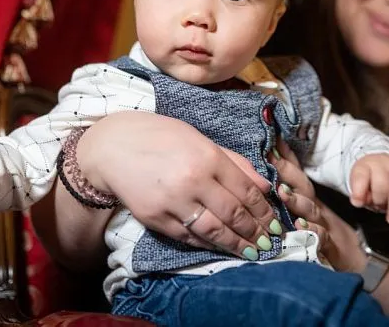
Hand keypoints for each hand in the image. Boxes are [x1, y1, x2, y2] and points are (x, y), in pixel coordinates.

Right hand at [77, 111, 281, 259]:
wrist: (113, 146)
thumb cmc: (160, 136)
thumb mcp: (199, 138)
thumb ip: (234, 161)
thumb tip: (264, 185)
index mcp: (208, 157)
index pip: (246, 191)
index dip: (264, 211)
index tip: (275, 223)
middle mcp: (193, 181)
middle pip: (234, 214)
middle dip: (256, 232)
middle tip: (270, 244)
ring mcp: (173, 202)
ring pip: (214, 231)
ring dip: (237, 245)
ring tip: (253, 253)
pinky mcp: (155, 219)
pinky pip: (188, 237)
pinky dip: (208, 245)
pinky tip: (222, 248)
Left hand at [268, 137, 328, 245]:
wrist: (348, 257)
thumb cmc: (316, 227)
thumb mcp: (303, 204)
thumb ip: (289, 178)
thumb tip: (276, 149)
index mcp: (305, 196)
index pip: (294, 172)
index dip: (284, 157)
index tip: (270, 143)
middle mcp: (312, 206)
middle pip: (303, 186)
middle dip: (287, 171)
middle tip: (272, 158)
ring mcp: (321, 224)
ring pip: (310, 209)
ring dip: (296, 200)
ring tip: (282, 192)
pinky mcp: (327, 245)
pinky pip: (320, 237)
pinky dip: (312, 232)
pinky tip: (300, 227)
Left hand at [349, 154, 388, 225]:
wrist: (387, 163)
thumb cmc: (372, 178)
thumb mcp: (360, 185)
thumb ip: (359, 194)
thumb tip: (360, 201)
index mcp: (364, 165)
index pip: (360, 177)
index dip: (358, 191)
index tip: (358, 203)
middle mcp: (381, 162)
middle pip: (381, 184)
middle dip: (380, 201)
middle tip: (379, 208)